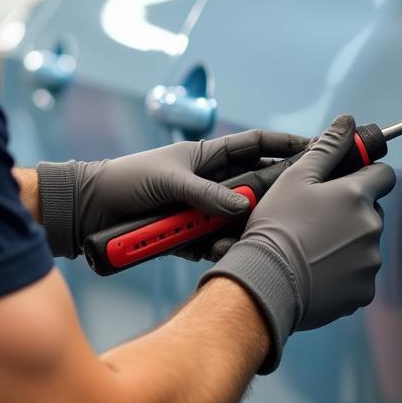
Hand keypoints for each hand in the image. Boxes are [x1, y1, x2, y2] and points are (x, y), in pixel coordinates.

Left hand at [36, 128, 308, 258]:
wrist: (87, 213)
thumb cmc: (125, 181)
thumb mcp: (170, 181)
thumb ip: (207, 195)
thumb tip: (245, 208)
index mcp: (206, 158)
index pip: (255, 147)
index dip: (285, 146)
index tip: (314, 148)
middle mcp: (209, 185)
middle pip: (253, 189)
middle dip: (272, 199)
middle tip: (296, 209)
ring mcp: (200, 212)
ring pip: (236, 223)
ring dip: (242, 232)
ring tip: (251, 240)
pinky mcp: (188, 237)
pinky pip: (213, 246)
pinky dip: (217, 251)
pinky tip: (218, 256)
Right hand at [199, 114, 395, 372]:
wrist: (267, 281)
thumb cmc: (276, 226)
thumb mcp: (295, 178)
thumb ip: (326, 148)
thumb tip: (348, 121)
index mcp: (357, 195)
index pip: (383, 175)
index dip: (365, 176)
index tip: (345, 185)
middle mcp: (372, 226)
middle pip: (371, 212)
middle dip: (352, 214)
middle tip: (317, 222)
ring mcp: (370, 261)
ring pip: (366, 245)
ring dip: (348, 245)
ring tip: (313, 251)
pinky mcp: (364, 291)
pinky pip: (360, 277)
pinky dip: (344, 275)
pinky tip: (318, 274)